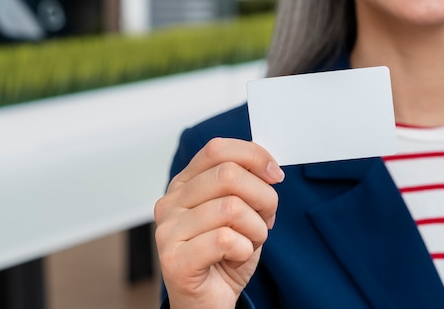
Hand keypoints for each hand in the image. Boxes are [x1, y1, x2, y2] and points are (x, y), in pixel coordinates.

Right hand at [154, 138, 283, 308]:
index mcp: (185, 184)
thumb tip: (269, 167)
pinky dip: (244, 250)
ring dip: (256, 229)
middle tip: (267, 218)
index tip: (275, 175)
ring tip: (249, 242)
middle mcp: (171, 203)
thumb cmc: (226, 255)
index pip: (217, 149)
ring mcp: (168, 231)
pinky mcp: (174, 260)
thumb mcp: (243, 211)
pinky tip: (236, 257)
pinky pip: (225, 240)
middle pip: (229, 175)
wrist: (210, 302)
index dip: (254, 156)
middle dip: (263, 196)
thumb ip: (247, 184)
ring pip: (231, 208)